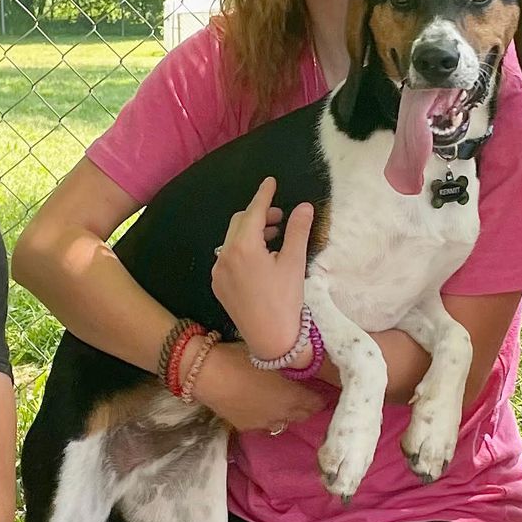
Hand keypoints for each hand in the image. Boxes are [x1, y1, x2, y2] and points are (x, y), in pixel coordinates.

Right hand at [191, 341, 324, 435]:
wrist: (205, 374)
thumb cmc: (239, 358)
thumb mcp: (270, 356)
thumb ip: (291, 365)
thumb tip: (304, 365)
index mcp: (292, 397)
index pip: (317, 403)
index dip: (322, 396)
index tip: (326, 388)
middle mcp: (282, 415)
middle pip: (303, 415)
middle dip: (308, 406)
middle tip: (309, 394)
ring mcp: (263, 424)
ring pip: (284, 422)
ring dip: (289, 413)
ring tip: (285, 400)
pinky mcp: (245, 426)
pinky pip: (265, 424)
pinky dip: (270, 416)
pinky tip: (263, 406)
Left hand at [210, 176, 313, 360]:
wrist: (271, 339)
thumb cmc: (286, 300)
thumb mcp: (294, 263)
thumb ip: (297, 231)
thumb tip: (304, 206)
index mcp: (244, 247)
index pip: (254, 211)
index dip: (264, 194)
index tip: (270, 181)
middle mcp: (225, 256)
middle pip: (240, 222)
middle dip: (259, 215)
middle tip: (281, 218)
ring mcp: (218, 271)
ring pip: (232, 239)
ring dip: (251, 232)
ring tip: (274, 238)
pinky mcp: (218, 285)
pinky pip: (228, 257)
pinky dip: (243, 250)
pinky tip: (261, 260)